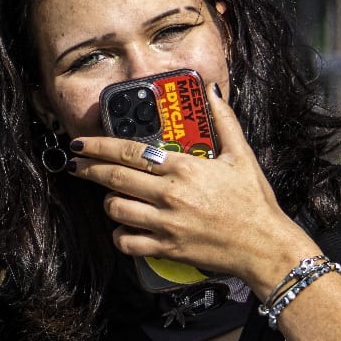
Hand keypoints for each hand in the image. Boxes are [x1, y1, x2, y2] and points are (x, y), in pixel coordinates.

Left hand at [66, 85, 319, 298]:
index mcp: (184, 168)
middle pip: (114, 179)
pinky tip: (125, 228)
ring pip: (117, 210)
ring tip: (112, 197)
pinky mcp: (167, 249)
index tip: (80, 144)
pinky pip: (128, 242)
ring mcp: (166, 223)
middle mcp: (170, 194)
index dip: (99, 146)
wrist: (265, 246)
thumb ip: (224, 121)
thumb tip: (211, 91)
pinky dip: (121, 235)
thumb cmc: (254, 200)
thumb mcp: (242, 155)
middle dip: (88, 170)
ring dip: (109, 202)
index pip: (130, 152)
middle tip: (75, 165)